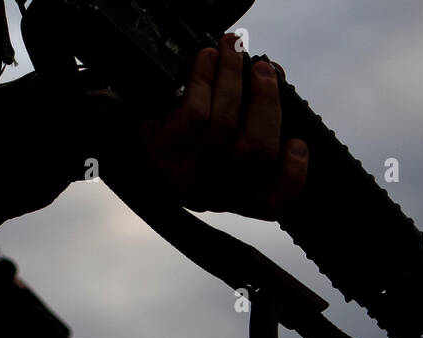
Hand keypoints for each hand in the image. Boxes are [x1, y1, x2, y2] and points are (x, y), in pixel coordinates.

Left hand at [135, 34, 308, 219]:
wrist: (124, 136)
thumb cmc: (186, 133)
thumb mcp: (225, 137)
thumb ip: (254, 119)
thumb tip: (273, 78)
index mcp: (238, 196)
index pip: (274, 202)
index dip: (293, 176)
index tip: (298, 144)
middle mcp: (213, 195)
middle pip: (254, 151)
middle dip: (265, 102)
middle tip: (263, 70)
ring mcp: (185, 178)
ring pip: (223, 126)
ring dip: (232, 79)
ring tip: (233, 51)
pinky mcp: (162, 156)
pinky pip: (193, 113)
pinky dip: (205, 79)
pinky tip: (208, 60)